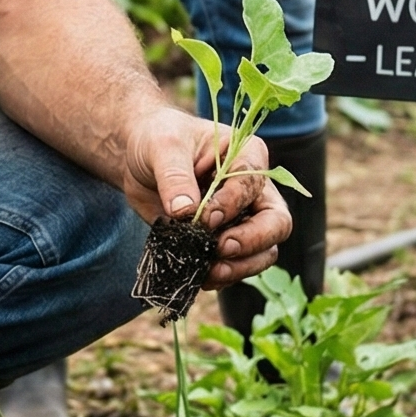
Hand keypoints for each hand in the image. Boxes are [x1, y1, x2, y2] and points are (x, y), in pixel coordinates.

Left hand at [119, 106, 291, 286]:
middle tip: (221, 249)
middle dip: (252, 241)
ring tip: (210, 271)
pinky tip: (199, 276)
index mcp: (248, 156)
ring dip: (241, 266)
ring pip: (264, 251)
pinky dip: (223, 276)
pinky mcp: (223, 239)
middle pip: (276, 223)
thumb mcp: (162, 146)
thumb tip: (184, 211)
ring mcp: (242, 218)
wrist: (139, 160)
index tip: (204, 217)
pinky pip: (237, 265)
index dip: (233, 205)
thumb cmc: (158, 140)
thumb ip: (174, 175)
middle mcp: (254, 189)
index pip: (254, 185)